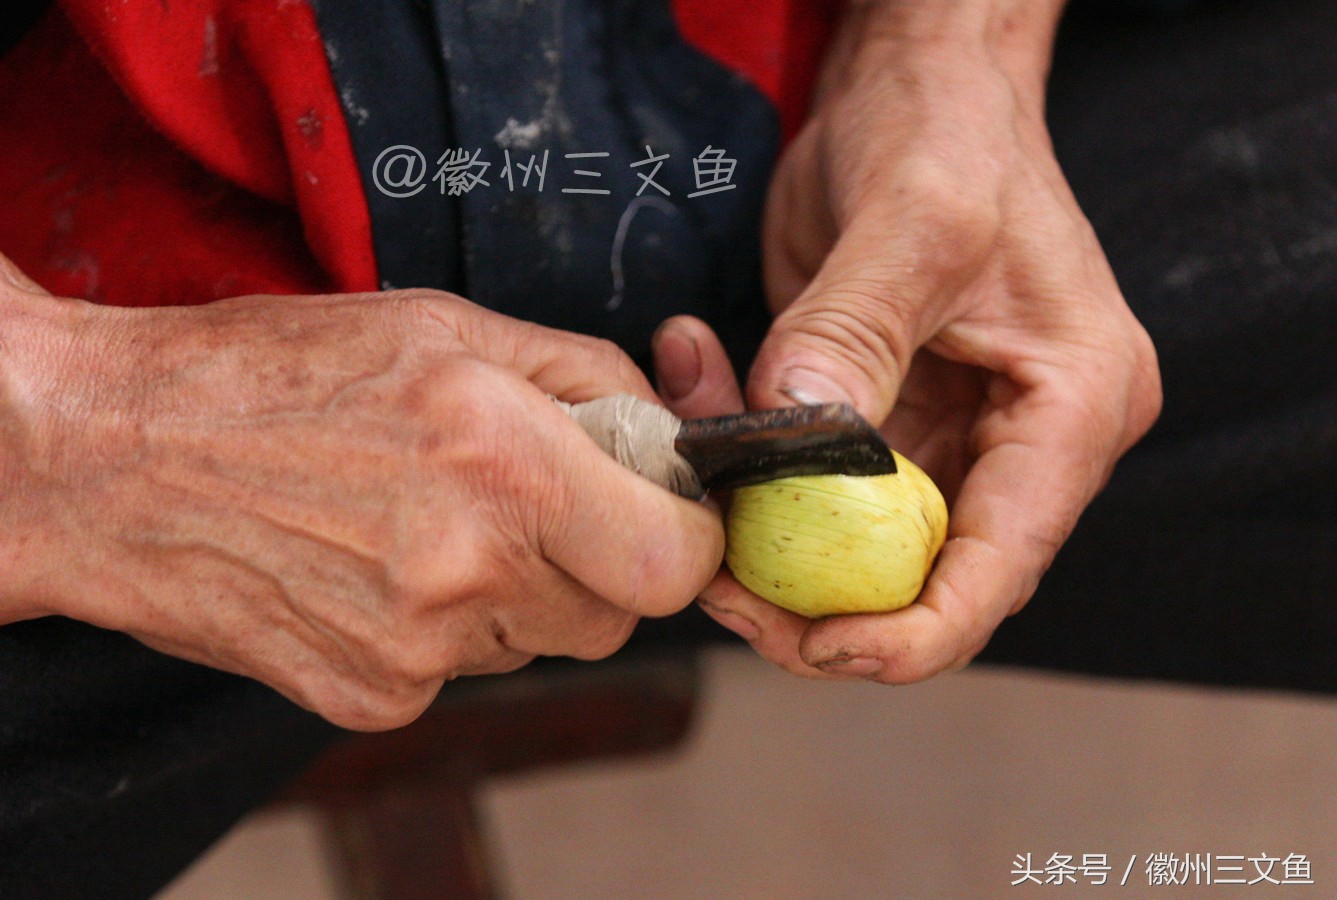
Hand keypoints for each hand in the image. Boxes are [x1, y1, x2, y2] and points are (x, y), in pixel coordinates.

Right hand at [0, 254, 721, 728]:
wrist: (109, 458)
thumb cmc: (272, 372)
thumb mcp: (445, 326)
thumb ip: (586, 379)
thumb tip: (666, 434)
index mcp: (503, 459)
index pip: (676, 559)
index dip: (685, 535)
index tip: (662, 509)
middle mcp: (468, 569)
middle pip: (619, 613)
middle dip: (602, 560)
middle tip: (536, 503)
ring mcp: (417, 651)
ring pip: (542, 642)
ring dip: (521, 591)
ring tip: (430, 521)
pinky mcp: (372, 698)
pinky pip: (466, 673)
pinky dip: (451, 628)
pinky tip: (378, 566)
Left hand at [654, 1, 1160, 682]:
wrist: (916, 85)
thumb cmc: (949, 130)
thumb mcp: (913, 222)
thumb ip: (853, 336)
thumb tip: (798, 439)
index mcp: (1070, 409)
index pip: (1001, 566)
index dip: (912, 634)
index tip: (816, 646)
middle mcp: (1020, 439)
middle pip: (923, 576)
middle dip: (818, 599)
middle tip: (720, 582)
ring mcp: (949, 431)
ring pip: (853, 538)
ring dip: (765, 527)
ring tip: (695, 464)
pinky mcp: (884, 412)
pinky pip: (810, 476)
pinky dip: (749, 461)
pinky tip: (700, 392)